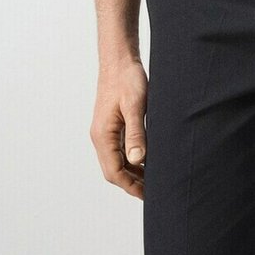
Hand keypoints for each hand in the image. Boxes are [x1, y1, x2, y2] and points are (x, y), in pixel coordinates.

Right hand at [90, 57, 147, 199]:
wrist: (119, 60)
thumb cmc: (127, 79)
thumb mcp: (135, 105)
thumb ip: (136, 132)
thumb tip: (137, 160)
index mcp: (103, 135)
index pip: (114, 172)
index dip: (130, 186)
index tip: (148, 195)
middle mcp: (100, 136)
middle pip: (113, 170)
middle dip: (131, 183)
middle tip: (153, 191)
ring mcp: (105, 131)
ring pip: (116, 161)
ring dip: (132, 173)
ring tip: (153, 179)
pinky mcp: (111, 125)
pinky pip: (119, 150)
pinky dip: (131, 160)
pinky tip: (147, 159)